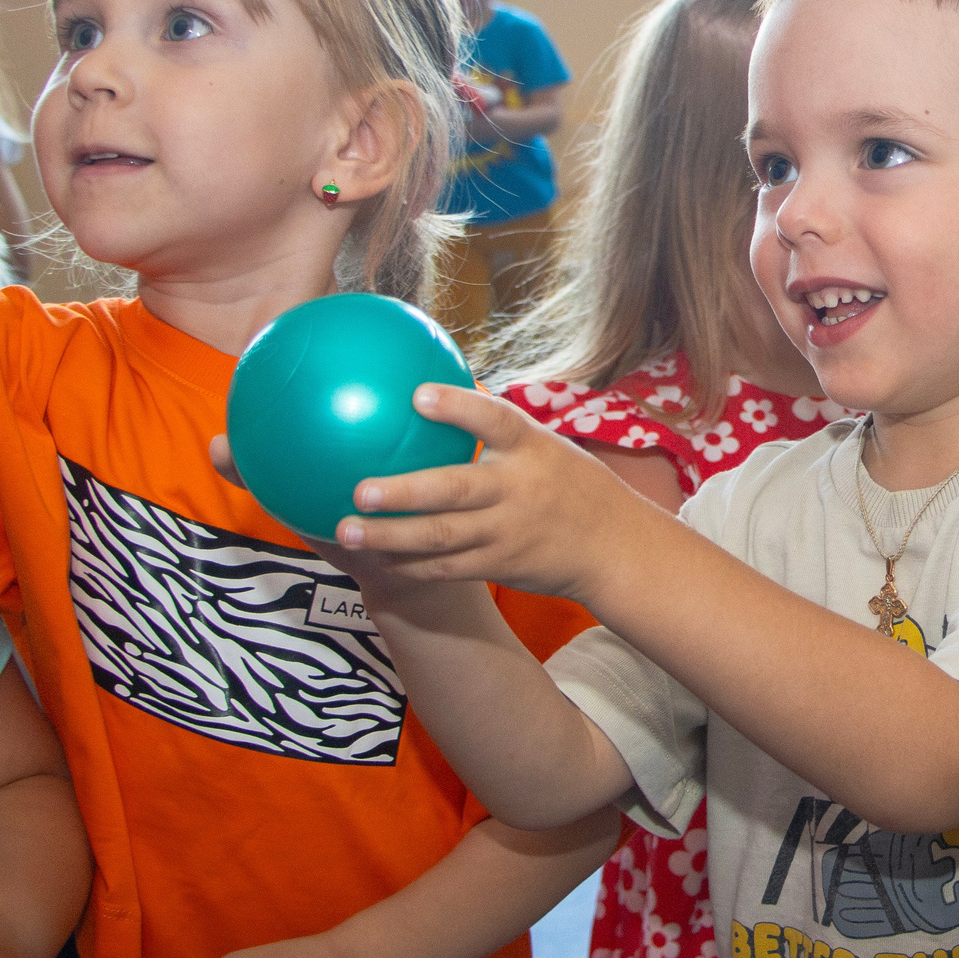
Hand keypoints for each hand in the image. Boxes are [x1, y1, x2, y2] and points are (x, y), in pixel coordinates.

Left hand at [322, 387, 634, 596]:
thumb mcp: (546, 446)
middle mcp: (518, 489)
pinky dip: (408, 564)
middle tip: (358, 489)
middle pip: (455, 490)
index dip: (457, 407)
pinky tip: (374, 557)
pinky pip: (446, 567)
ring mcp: (508, 531)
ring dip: (390, 535)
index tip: (417, 396)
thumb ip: (498, 428)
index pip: (495, 420)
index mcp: (531, 448)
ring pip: (441, 536)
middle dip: (404, 492)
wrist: (613, 547)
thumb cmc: (569, 485)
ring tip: (345, 529)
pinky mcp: (501, 565)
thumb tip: (434, 390)